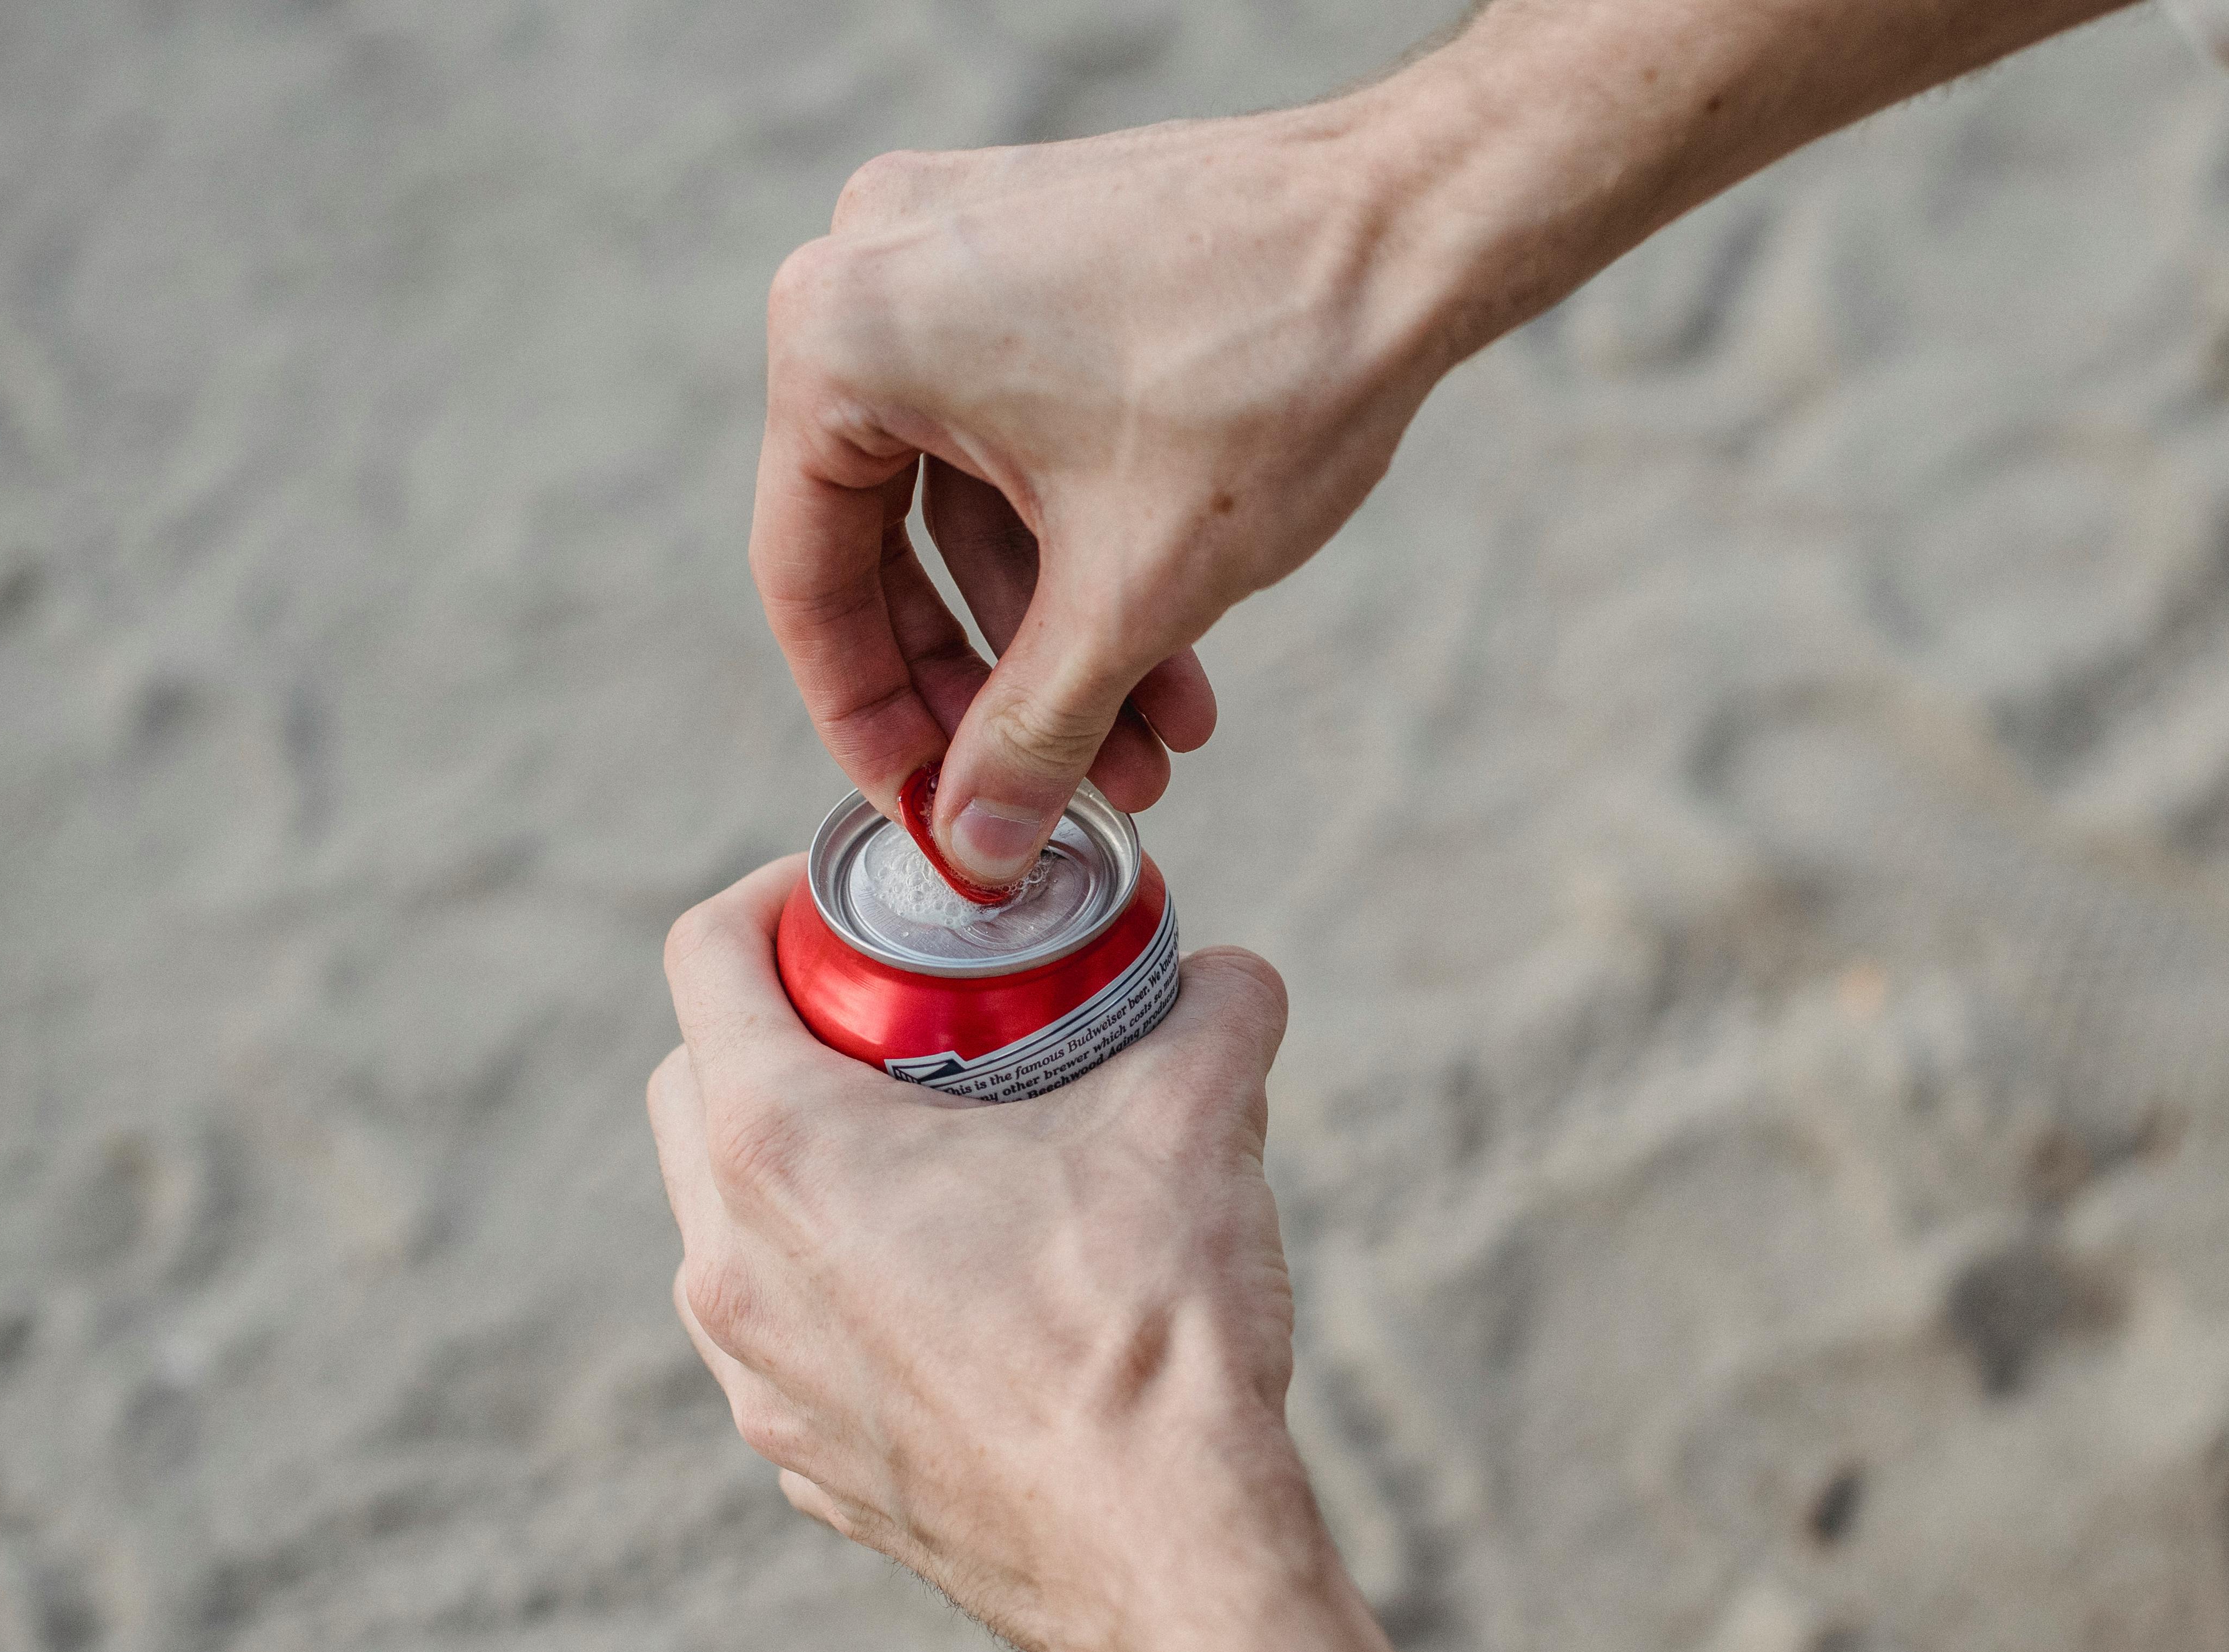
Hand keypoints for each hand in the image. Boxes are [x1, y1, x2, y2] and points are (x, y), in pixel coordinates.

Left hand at [648, 858, 1577, 1651]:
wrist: (1165, 1560)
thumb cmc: (1151, 1335)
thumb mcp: (1194, 1122)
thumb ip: (1212, 1012)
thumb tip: (1232, 977)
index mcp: (782, 1149)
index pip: (704, 958)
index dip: (773, 897)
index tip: (854, 903)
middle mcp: (729, 1262)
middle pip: (695, 1086)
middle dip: (780, 1029)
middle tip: (900, 1018)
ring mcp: (755, 1376)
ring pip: (727, 1221)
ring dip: (802, 1164)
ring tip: (933, 1152)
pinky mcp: (802, 1461)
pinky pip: (783, 1332)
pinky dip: (836, 1282)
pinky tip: (954, 1286)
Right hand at [753, 105, 1447, 889]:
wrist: (1418, 224)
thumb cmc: (1267, 373)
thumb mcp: (1130, 595)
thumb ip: (1032, 735)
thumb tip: (971, 851)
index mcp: (840, 335)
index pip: (810, 579)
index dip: (869, 722)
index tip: (926, 814)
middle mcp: (869, 271)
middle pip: (889, 546)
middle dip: (994, 692)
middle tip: (1052, 806)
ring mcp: (955, 253)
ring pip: (972, 503)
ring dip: (1060, 641)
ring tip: (1156, 755)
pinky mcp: (1037, 260)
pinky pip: (1021, 438)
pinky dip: (1084, 550)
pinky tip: (1172, 665)